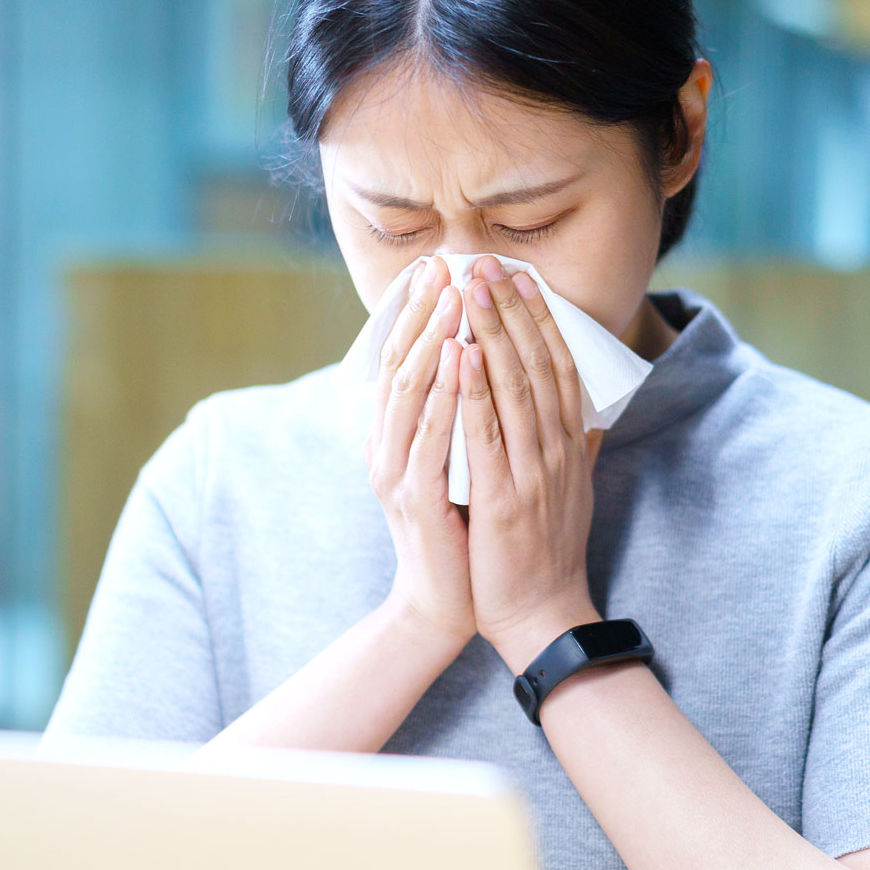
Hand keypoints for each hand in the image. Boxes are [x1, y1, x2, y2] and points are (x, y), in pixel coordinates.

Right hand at [363, 256, 476, 663]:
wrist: (446, 603)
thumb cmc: (458, 533)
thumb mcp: (455, 464)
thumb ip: (459, 421)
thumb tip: (481, 372)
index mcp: (397, 435)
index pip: (405, 360)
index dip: (422, 313)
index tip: (445, 268)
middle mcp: (387, 446)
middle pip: (402, 365)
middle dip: (426, 313)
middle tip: (447, 266)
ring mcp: (397, 473)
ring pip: (411, 393)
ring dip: (434, 342)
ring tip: (455, 298)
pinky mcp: (416, 500)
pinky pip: (430, 439)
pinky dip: (446, 396)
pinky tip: (463, 362)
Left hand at [457, 256, 604, 672]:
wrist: (543, 616)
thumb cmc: (548, 555)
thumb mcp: (571, 494)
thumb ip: (578, 452)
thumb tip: (590, 419)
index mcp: (569, 446)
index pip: (559, 367)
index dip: (540, 319)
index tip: (521, 277)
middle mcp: (556, 450)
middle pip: (537, 363)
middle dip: (510, 309)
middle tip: (488, 262)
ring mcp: (533, 471)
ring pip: (515, 386)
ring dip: (493, 331)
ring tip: (471, 288)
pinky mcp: (506, 497)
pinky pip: (489, 433)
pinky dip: (476, 389)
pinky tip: (463, 353)